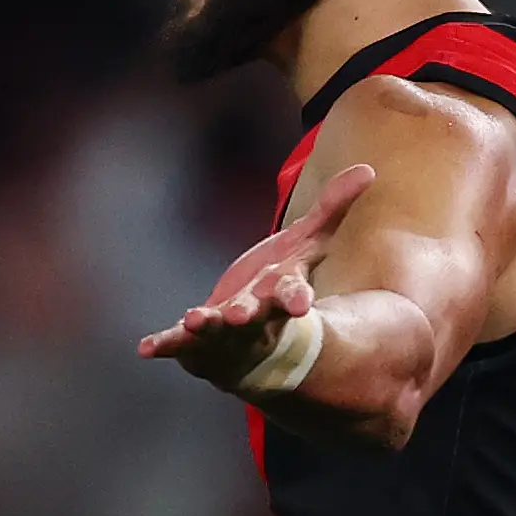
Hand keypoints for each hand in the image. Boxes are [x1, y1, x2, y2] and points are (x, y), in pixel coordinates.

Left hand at [138, 163, 374, 389]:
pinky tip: (146, 348)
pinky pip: (178, 345)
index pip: (291, 295)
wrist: (253, 337)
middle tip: (239, 315)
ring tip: (192, 320)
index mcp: (281, 293)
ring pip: (215, 333)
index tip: (298, 304)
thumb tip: (369, 168)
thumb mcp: (307, 243)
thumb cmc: (281, 285)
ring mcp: (224, 333)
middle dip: (246, 315)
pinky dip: (164, 345)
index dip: (294, 298)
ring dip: (204, 328)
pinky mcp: (195, 343)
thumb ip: (332, 208)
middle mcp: (255, 317)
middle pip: (253, 317)